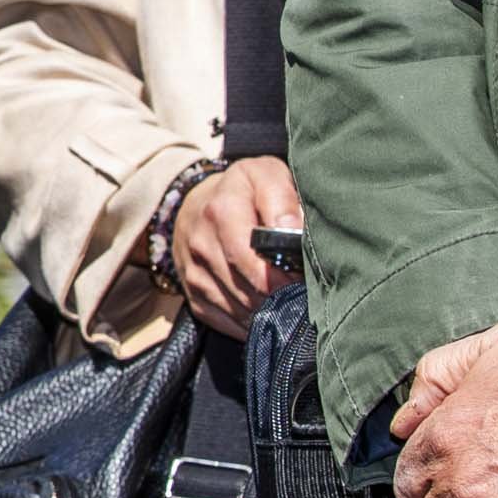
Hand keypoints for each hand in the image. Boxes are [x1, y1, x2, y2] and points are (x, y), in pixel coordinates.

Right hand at [169, 157, 303, 335]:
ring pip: (242, 310)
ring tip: (288, 299)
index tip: (303, 277)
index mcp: (221, 210)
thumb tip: (293, 231)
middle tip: (303, 293)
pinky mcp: (194, 298)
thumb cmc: (244, 191)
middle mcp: (201, 244)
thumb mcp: (264, 175)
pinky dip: (253, 322)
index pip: (253, 255)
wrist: (195, 206)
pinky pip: (229, 322)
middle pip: (250, 288)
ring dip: (269, 310)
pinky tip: (267, 307)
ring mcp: (194, 274)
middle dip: (281, 296)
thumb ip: (283, 197)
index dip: (284, 274)